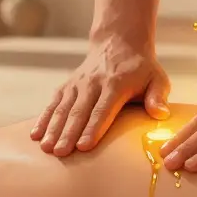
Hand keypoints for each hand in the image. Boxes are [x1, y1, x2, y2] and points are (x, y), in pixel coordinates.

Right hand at [33, 36, 170, 156]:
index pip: (103, 109)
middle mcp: (93, 83)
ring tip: (46, 148)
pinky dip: (43, 119)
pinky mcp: (67, 86)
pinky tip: (35, 135)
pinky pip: (53, 103)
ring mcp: (77, 84)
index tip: (84, 146)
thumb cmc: (141, 69)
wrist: (118, 42)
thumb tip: (160, 115)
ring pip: (63, 108)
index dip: (93, 128)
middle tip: (60, 153)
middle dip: (68, 133)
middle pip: (79, 111)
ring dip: (53, 128)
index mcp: (116, 84)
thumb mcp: (157, 79)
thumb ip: (158, 97)